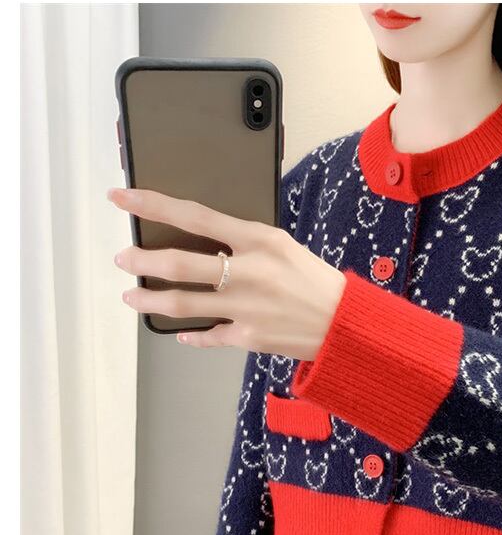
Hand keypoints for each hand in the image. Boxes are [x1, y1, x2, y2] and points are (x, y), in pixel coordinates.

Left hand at [108, 187, 345, 358]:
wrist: (345, 323)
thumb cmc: (315, 280)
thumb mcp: (284, 246)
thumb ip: (246, 241)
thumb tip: (206, 240)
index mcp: (259, 241)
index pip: (196, 216)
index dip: (154, 205)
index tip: (123, 197)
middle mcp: (248, 272)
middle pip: (180, 263)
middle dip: (143, 259)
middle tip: (122, 258)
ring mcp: (246, 307)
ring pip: (183, 303)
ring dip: (150, 299)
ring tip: (132, 296)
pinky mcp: (248, 337)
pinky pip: (208, 336)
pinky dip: (191, 335)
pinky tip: (180, 334)